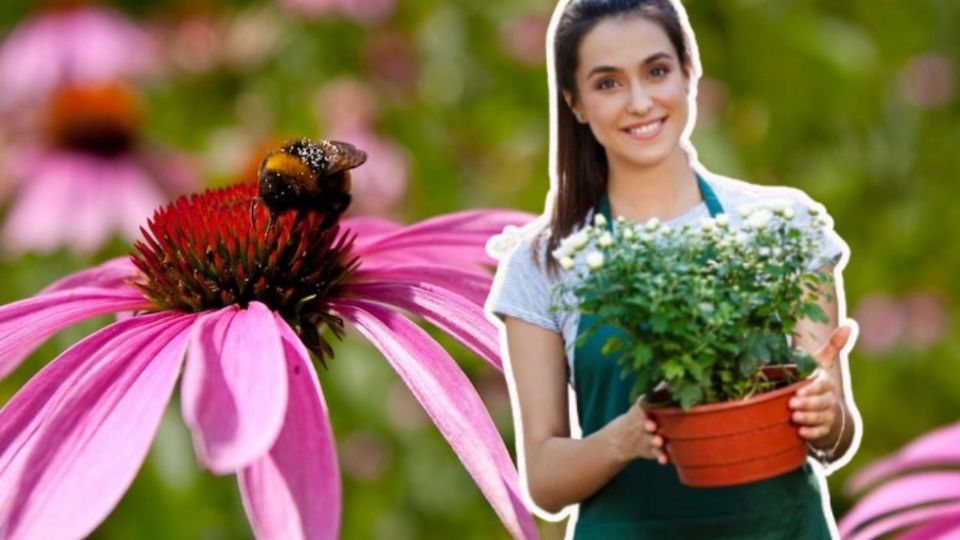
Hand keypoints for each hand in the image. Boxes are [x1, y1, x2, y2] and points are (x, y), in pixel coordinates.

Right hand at [607, 396, 667, 464]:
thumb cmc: (638, 417)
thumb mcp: (642, 405)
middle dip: (647, 425)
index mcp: (639, 412)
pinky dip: (659, 457)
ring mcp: (644, 439)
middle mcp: (640, 425)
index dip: (643, 411)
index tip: (646, 412)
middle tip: (651, 426)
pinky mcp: (649, 451)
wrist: (620, 440)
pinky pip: (654, 455)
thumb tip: (670, 378)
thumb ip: (656, 393)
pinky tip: (664, 461)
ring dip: (654, 441)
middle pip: (643, 425)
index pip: (640, 409)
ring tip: (659, 441)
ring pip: (649, 440)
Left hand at [789, 325, 851, 441]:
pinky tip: (801, 433)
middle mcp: (828, 399)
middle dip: (806, 403)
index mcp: (826, 382)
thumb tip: (851, 324)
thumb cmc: (818, 379)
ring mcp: (827, 415)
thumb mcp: (822, 361)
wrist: (825, 405)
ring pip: (820, 418)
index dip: (811, 389)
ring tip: (794, 417)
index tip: (797, 390)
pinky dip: (811, 433)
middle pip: (820, 402)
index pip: (822, 385)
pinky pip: (819, 433)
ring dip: (807, 418)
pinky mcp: (824, 429)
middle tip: (791, 404)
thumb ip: (833, 345)